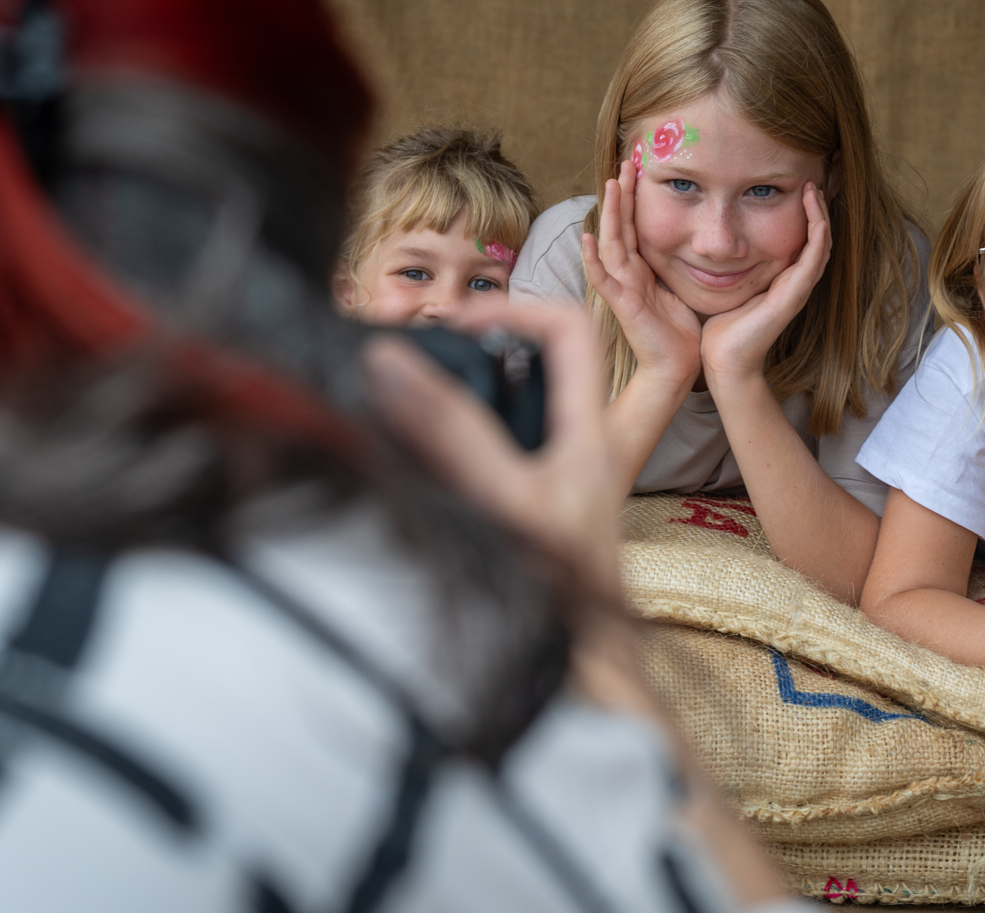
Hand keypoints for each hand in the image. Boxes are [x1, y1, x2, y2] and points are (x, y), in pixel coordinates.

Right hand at [363, 301, 624, 594]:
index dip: (513, 309)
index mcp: (591, 434)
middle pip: (539, 361)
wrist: (578, 676)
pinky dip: (451, 435)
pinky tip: (415, 444)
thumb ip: (452, 433)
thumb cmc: (561, 599)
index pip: (568, 331)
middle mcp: (578, 449)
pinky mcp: (525, 509)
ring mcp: (552, 480)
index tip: (453, 326)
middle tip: (428, 348)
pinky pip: (490, 449)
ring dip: (464, 388)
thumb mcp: (504, 500)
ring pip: (512, 406)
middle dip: (483, 342)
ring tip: (410, 387)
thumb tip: (393, 366)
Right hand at [581, 159, 701, 384]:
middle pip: (620, 228)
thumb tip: (691, 245)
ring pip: (611, 245)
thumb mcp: (679, 290)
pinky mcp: (623, 306)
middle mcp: (628, 276)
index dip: (634, 200)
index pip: (634, 228)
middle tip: (625, 164)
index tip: (637, 172)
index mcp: (642, 272)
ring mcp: (622, 289)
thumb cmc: (679, 334)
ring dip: (610, 215)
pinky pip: (604, 279)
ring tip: (610, 186)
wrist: (677, 368)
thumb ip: (674, 268)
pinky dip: (594, 260)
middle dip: (622, 196)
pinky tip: (589, 239)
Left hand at [699, 182, 831, 384]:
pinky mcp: (794, 295)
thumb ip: (730, 266)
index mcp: (782, 279)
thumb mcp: (728, 286)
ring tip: (813, 190)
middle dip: (816, 209)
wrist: (723, 359)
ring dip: (820, 215)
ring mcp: (798, 289)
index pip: (802, 240)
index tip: (796, 187)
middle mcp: (795, 282)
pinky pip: (814, 259)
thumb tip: (713, 243)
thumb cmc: (722, 327)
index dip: (804, 214)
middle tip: (811, 181)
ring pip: (821, 244)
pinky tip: (816, 216)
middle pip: (817, 238)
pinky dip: (818, 235)